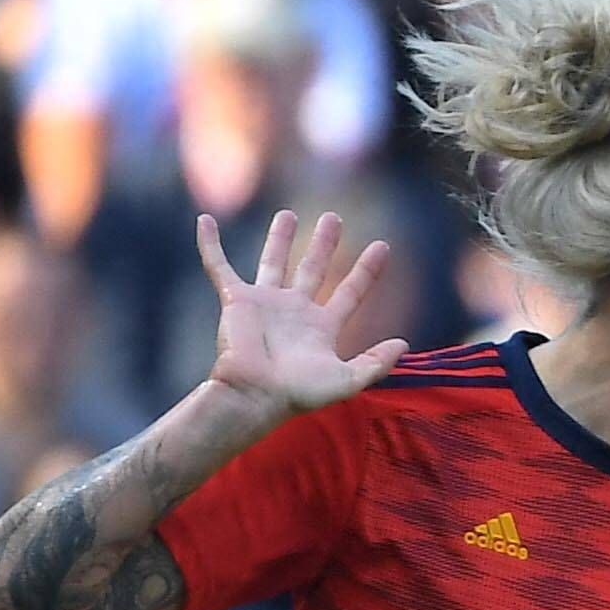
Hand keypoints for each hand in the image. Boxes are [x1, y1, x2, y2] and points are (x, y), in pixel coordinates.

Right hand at [201, 211, 408, 419]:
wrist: (255, 395)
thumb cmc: (299, 393)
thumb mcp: (348, 380)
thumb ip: (376, 362)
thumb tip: (404, 343)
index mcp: (322, 327)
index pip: (351, 292)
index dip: (367, 271)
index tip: (382, 247)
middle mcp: (295, 311)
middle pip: (313, 268)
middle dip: (323, 244)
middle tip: (334, 218)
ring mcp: (265, 304)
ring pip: (273, 261)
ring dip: (280, 238)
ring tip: (288, 214)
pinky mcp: (236, 300)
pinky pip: (219, 266)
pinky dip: (210, 244)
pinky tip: (205, 221)